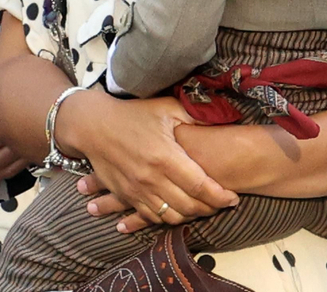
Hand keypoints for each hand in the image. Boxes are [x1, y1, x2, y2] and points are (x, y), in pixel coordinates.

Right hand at [80, 120, 268, 232]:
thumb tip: (224, 116)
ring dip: (191, 216)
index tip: (233, 197)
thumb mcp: (165, 108)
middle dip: (210, 208)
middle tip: (222, 203)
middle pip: (189, 206)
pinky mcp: (126, 196)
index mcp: (165, 156)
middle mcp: (151, 178)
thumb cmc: (131, 115)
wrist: (93, 126)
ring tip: (203, 208)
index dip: (220, 196)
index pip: (200, 185)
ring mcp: (137, 190)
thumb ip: (195, 116)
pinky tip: (178, 211)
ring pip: (171, 216)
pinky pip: (151, 218)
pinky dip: (168, 218)